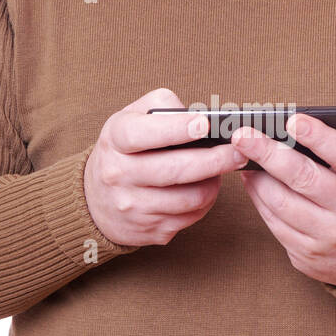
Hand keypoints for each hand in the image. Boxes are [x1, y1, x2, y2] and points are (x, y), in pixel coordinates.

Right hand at [84, 87, 245, 246]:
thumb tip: (195, 113)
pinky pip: (190, 217)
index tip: (204, 124)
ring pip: (189, 198)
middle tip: (238, 151)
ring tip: (222, 169)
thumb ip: (161, 105)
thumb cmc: (123, 151)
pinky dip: (206, 202)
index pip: (143, 134)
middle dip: (215, 160)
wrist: (96, 200)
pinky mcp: (149, 230)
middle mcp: (118, 175)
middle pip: (175, 170)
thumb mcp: (129, 118)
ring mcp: (133, 207)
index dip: (176, 129)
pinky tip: (205, 187)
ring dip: (214, 183)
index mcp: (115, 141)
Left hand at [233, 113, 335, 287]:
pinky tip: (252, 183)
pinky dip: (259, 199)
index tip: (293, 121)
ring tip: (244, 157)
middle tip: (242, 136)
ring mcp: (330, 236)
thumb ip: (334, 155)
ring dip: (257, 178)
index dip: (320, 138)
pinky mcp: (309, 254)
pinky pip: (274, 223)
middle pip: (304, 178)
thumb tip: (284, 133)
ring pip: (281, 202)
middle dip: (268, 153)